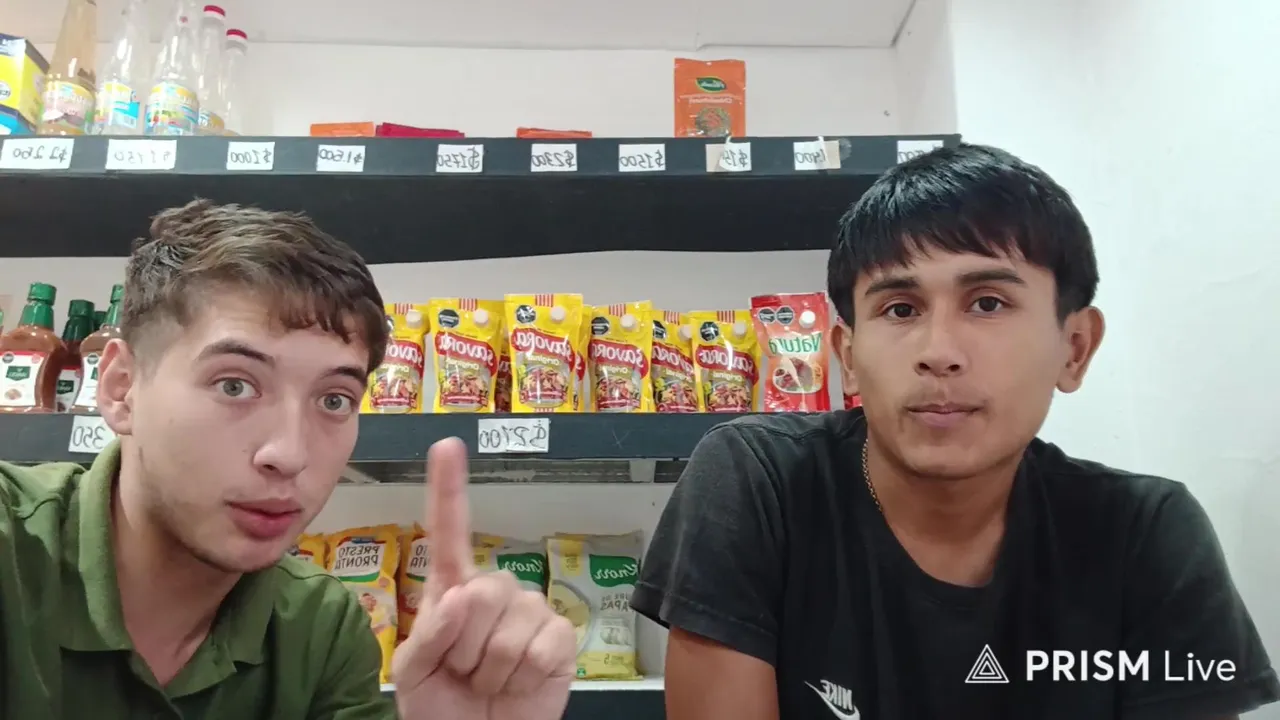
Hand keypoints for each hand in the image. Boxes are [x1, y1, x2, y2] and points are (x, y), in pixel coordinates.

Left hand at [392, 437, 575, 719]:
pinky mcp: (560, 637)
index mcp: (453, 590)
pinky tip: (518, 686)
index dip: (449, 488)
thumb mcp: (414, 671)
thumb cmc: (441, 707)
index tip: (447, 446)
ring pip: (509, 627)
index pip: (450, 533)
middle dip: (466, 646)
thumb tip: (463, 598)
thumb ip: (428, 633)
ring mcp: (531, 611)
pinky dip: (523, 677)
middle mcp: (495, 591)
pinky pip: (541, 646)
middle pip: (481, 593)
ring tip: (490, 684)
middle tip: (466, 673)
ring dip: (492, 670)